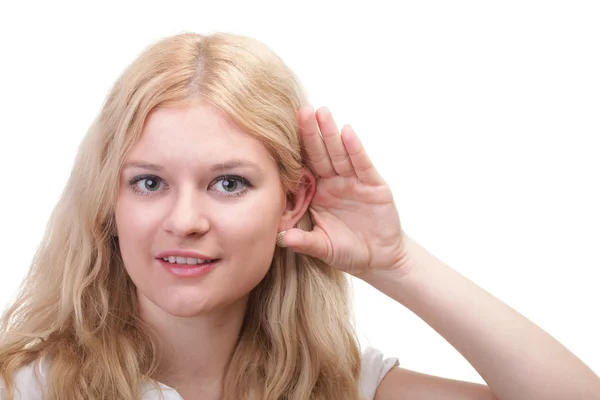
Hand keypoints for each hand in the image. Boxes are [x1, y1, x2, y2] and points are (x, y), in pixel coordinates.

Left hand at [282, 106, 408, 276]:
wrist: (379, 259)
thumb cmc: (348, 251)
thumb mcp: (323, 247)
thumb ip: (304, 242)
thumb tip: (281, 238)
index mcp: (317, 193)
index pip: (303, 167)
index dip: (293, 150)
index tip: (278, 131)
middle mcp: (333, 183)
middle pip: (319, 153)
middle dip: (310, 132)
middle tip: (300, 110)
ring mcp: (353, 182)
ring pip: (339, 153)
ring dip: (330, 133)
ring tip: (321, 113)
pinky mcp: (373, 185)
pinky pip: (362, 164)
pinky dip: (355, 149)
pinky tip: (347, 132)